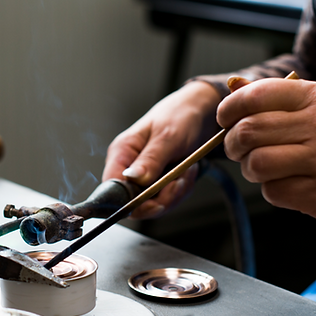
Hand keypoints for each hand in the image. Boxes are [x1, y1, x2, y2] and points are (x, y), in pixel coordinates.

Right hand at [102, 81, 220, 218]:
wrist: (203, 111)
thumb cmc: (181, 114)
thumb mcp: (167, 136)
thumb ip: (150, 160)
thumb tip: (132, 179)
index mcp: (122, 153)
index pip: (112, 188)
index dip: (130, 202)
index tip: (155, 203)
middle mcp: (129, 167)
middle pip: (134, 202)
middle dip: (160, 199)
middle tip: (179, 182)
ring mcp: (144, 176)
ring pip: (153, 204)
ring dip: (174, 193)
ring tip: (186, 171)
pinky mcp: (159, 182)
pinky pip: (167, 199)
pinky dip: (181, 191)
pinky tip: (187, 172)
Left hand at [217, 77, 315, 217]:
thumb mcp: (309, 104)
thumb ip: (273, 96)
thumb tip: (234, 86)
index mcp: (312, 97)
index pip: (254, 97)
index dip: (229, 109)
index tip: (226, 119)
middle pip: (247, 132)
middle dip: (233, 143)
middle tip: (239, 148)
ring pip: (255, 164)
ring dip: (250, 168)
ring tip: (265, 166)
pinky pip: (273, 191)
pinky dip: (274, 189)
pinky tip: (290, 180)